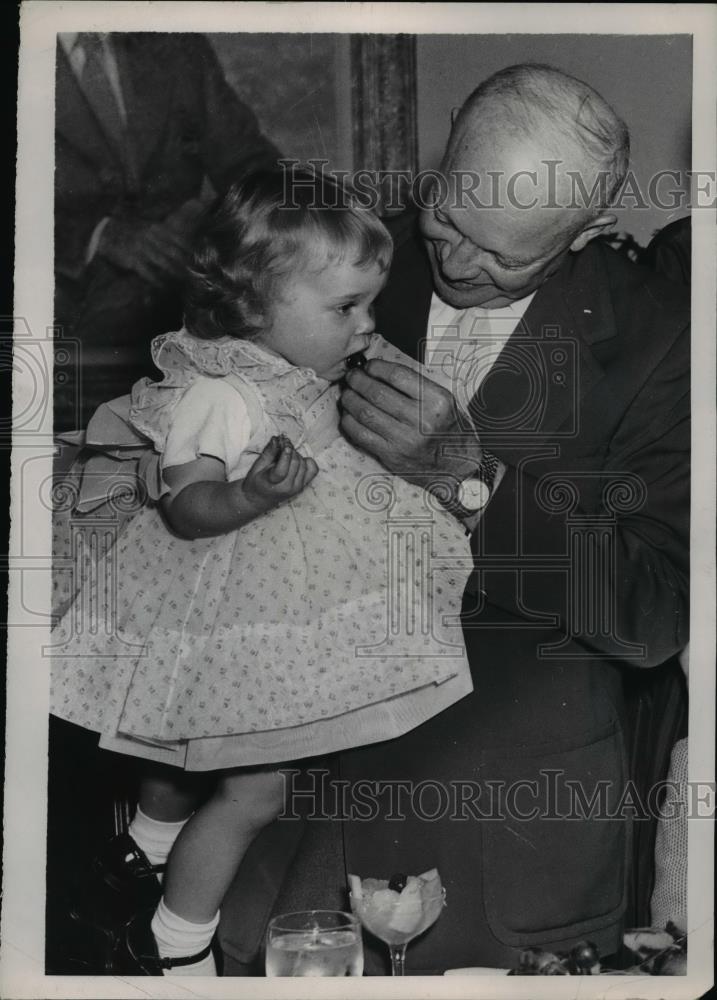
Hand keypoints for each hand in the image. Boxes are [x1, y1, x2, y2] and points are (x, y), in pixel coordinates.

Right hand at [97, 217, 190, 285]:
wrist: (107, 232)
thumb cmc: (132, 231)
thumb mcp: (149, 226)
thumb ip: (166, 233)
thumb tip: (185, 240)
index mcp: (157, 228)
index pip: (178, 239)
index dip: (190, 251)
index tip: (198, 260)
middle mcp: (151, 237)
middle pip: (173, 252)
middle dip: (185, 265)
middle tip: (194, 274)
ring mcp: (141, 248)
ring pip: (163, 263)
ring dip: (174, 274)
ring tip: (183, 282)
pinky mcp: (133, 259)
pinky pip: (148, 272)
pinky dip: (156, 281)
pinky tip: (163, 286)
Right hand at [241, 435, 318, 511]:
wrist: (260, 499)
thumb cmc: (256, 482)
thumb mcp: (257, 467)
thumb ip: (268, 452)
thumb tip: (276, 438)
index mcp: (273, 483)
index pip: (283, 469)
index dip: (285, 454)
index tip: (283, 442)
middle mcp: (288, 487)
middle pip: (295, 463)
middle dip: (290, 449)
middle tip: (283, 443)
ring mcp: (298, 487)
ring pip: (304, 464)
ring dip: (296, 454)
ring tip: (286, 453)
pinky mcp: (303, 485)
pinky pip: (313, 470)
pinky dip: (307, 462)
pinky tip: (297, 461)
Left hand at [340, 359, 483, 488]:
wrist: (455, 463)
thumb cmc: (446, 428)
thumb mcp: (442, 400)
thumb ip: (414, 385)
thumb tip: (379, 371)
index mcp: (436, 401)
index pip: (398, 376)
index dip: (377, 367)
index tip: (368, 366)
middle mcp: (422, 420)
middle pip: (378, 393)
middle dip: (358, 381)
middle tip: (352, 376)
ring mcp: (405, 440)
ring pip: (366, 413)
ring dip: (350, 400)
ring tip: (347, 393)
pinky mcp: (392, 455)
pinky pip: (362, 435)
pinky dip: (349, 422)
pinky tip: (348, 414)